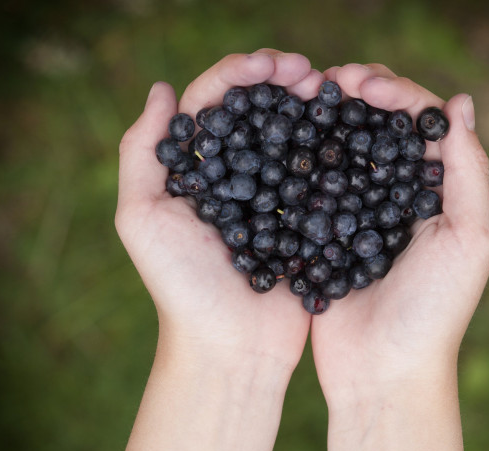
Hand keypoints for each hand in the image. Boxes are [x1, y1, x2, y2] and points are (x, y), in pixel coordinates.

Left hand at [116, 49, 324, 370]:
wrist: (230, 347)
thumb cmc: (180, 287)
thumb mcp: (141, 219)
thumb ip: (141, 153)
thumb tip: (161, 89)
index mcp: (192, 169)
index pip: (214, 102)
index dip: (241, 73)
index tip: (275, 65)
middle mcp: (230, 176)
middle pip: (256, 110)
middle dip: (281, 81)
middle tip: (310, 74)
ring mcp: (269, 196)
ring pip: (289, 135)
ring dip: (309, 107)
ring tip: (331, 91)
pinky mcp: (300, 220)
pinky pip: (316, 175)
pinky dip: (330, 147)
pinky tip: (347, 131)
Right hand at [309, 64, 488, 450]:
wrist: (383, 373)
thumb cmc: (434, 311)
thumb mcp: (470, 240)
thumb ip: (468, 172)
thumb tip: (461, 104)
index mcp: (437, 192)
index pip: (420, 123)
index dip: (395, 94)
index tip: (363, 85)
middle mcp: (399, 197)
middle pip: (379, 128)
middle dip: (357, 96)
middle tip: (330, 80)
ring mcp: (358, 215)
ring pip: (344, 150)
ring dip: (328, 119)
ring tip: (306, 98)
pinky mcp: (323, 235)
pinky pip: (313, 187)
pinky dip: (302, 159)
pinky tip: (286, 140)